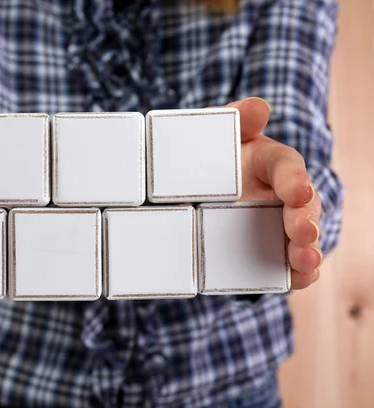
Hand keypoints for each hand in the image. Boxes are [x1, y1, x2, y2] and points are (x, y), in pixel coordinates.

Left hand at [230, 97, 321, 289]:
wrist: (190, 191)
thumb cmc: (213, 156)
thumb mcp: (216, 133)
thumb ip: (233, 118)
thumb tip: (257, 108)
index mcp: (268, 161)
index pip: (286, 165)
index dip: (294, 177)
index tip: (295, 190)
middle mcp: (279, 193)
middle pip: (302, 205)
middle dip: (304, 218)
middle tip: (302, 230)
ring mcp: (276, 223)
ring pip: (301, 237)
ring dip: (307, 249)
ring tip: (305, 261)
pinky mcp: (269, 250)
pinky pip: (286, 264)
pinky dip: (296, 273)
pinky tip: (298, 278)